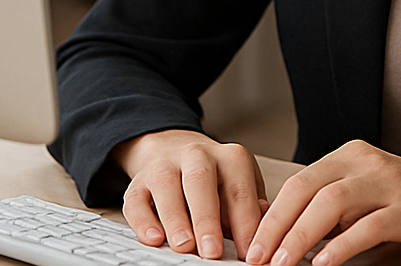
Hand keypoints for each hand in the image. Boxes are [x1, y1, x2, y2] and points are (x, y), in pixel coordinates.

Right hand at [113, 129, 268, 258]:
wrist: (173, 148)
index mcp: (230, 157)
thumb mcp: (240, 184)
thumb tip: (263, 230)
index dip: (245, 223)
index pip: (239, 190)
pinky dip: (143, 220)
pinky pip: (137, 199)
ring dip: (175, 219)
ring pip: (167, 187)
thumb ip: (250, 207)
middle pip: (201, 182)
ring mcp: (165, 166)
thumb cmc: (215, 178)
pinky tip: (153, 238)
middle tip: (213, 251)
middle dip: (207, 219)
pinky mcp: (139, 181)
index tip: (248, 252)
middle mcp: (197, 155)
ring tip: (184, 245)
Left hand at [245, 140, 400, 265]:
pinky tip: (325, 265)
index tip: (250, 246)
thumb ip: (332, 209)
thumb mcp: (370, 198)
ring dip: (300, 237)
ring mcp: (390, 183)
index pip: (298, 182)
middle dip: (275, 226)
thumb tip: (281, 230)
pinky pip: (368, 226)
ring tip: (282, 264)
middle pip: (306, 188)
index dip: (269, 215)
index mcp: (352, 156)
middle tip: (256, 258)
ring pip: (330, 203)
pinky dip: (341, 247)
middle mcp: (367, 162)